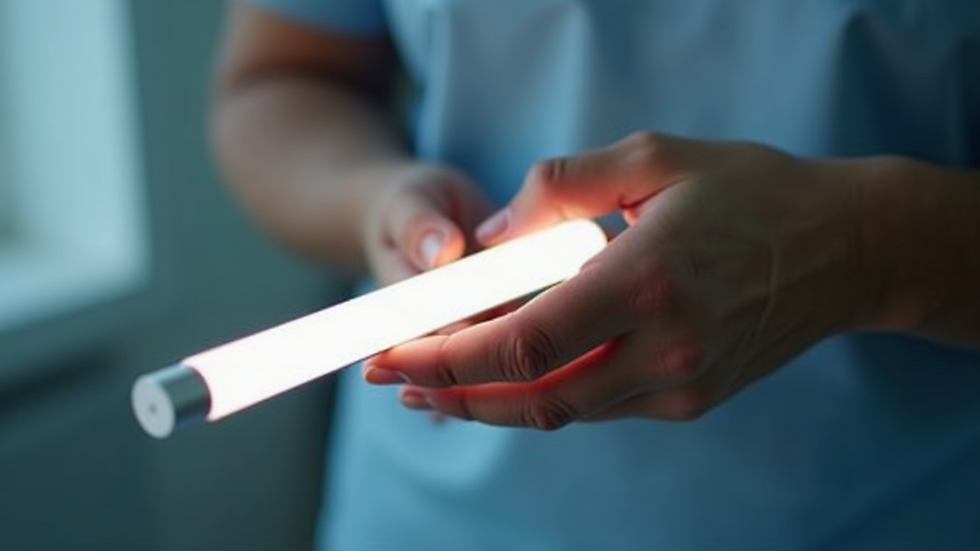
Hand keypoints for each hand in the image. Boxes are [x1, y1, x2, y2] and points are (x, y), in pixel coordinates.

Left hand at [365, 132, 868, 427]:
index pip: (522, 343)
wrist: (845, 250)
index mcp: (648, 280)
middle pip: (528, 397)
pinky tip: (505, 378)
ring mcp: (679, 385)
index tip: (392, 351)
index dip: (446, 356)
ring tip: (431, 386)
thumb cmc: (748, 191)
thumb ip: (557, 188)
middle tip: (394, 379)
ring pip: (558, 413)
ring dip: (487, 403)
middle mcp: (664, 349)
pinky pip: (595, 407)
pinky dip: (540, 396)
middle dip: (449, 391)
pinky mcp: (689, 400)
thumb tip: (487, 239)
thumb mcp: (652, 157)